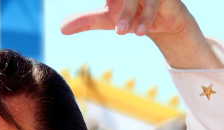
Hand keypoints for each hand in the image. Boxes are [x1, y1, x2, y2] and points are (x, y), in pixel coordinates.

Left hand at [60, 0, 222, 69]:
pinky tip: (140, 32)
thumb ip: (85, 21)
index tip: (103, 8)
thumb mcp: (106, 19)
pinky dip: (147, 16)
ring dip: (129, 14)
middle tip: (112, 28)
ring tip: (121, 33)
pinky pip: (156, 2)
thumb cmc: (132, 15)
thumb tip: (61, 29)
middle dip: (120, 11)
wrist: (162, 24)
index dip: (107, 0)